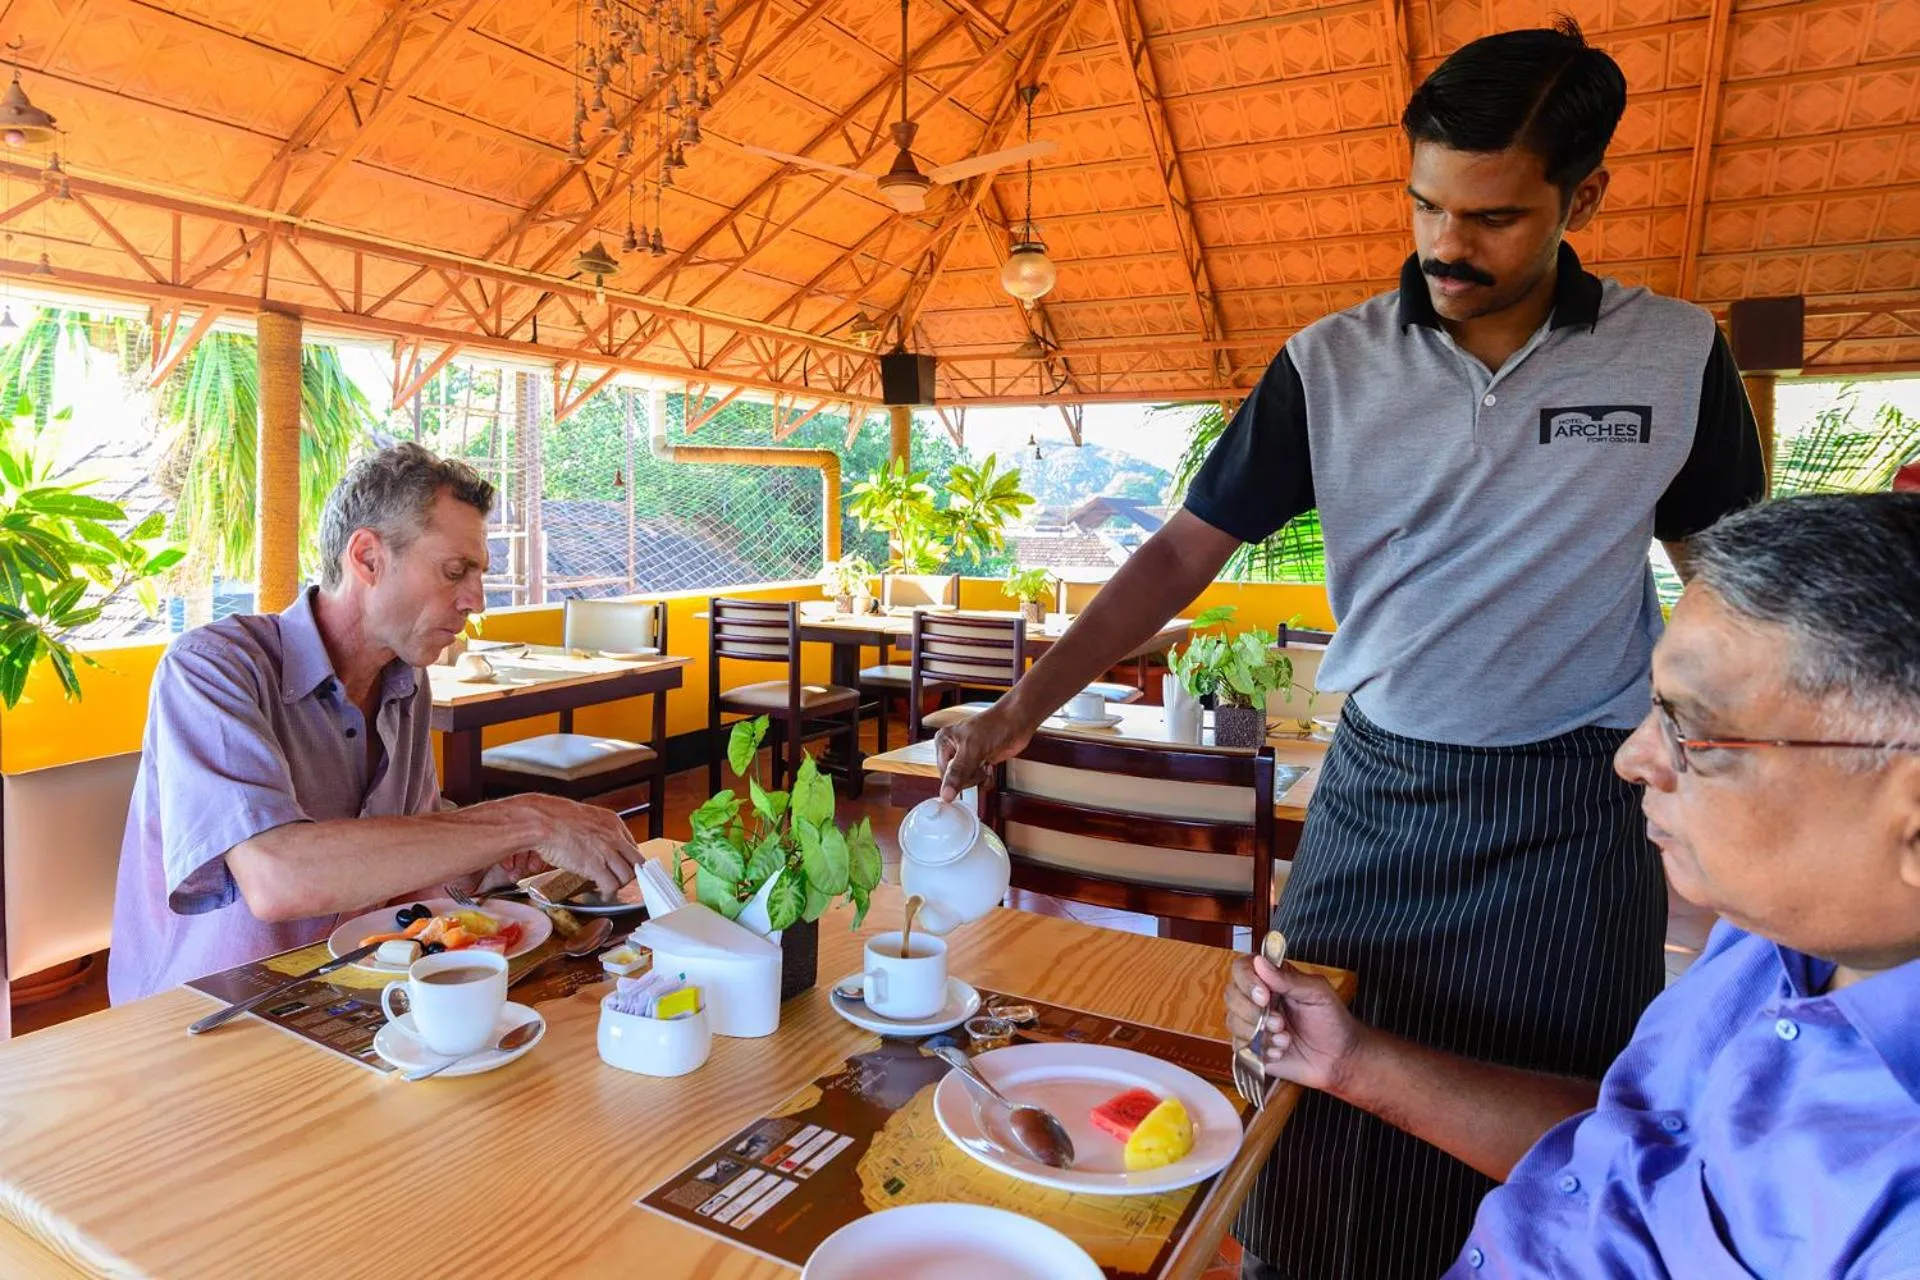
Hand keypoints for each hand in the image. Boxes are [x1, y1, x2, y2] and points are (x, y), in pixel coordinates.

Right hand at [513, 795, 640, 894]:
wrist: (544, 821)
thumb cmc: (555, 818)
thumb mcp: (585, 819)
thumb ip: (595, 831)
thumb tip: (596, 844)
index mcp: (612, 822)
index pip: (632, 845)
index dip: (628, 859)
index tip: (622, 865)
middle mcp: (614, 836)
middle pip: (636, 861)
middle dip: (630, 873)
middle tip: (620, 879)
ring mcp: (607, 851)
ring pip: (628, 875)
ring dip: (619, 885)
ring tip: (610, 888)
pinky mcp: (596, 866)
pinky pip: (612, 886)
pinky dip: (608, 893)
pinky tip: (603, 894)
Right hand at [934, 701, 1036, 800]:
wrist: (1018, 722)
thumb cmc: (995, 725)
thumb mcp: (972, 750)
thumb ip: (957, 773)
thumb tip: (946, 793)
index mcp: (944, 741)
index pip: (943, 772)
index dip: (957, 778)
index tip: (969, 773)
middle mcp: (953, 749)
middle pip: (955, 779)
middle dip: (970, 777)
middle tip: (979, 765)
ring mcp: (968, 756)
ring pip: (967, 781)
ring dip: (979, 778)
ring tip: (985, 764)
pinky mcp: (980, 762)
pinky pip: (978, 781)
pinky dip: (986, 779)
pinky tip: (990, 768)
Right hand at [1223, 952, 1364, 1094]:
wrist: (1339, 1058)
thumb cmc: (1332, 1021)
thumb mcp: (1317, 993)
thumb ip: (1288, 978)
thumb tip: (1260, 962)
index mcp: (1272, 980)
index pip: (1242, 969)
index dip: (1247, 981)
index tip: (1264, 995)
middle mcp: (1257, 1000)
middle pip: (1231, 995)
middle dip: (1253, 1012)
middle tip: (1279, 1022)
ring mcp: (1253, 1024)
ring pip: (1233, 1021)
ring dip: (1260, 1033)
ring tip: (1285, 1037)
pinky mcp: (1252, 1048)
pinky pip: (1241, 1046)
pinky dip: (1262, 1050)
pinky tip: (1281, 1050)